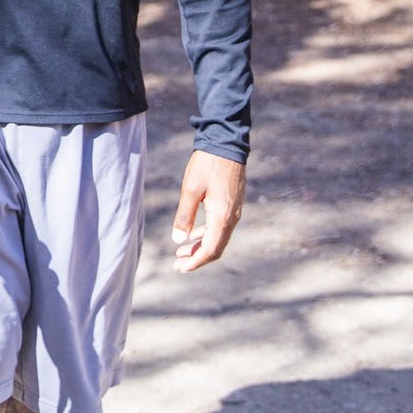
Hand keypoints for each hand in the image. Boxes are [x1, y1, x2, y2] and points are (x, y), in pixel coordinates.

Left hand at [171, 150, 243, 271]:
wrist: (225, 144)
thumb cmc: (207, 164)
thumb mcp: (190, 189)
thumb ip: (184, 216)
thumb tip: (178, 240)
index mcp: (222, 216)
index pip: (210, 249)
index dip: (196, 262)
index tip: (181, 268)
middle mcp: (231, 217)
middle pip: (216, 248)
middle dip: (197, 258)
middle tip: (178, 265)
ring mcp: (234, 211)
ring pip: (219, 238)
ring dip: (201, 247)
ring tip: (181, 252)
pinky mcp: (232, 205)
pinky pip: (220, 227)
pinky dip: (207, 235)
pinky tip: (193, 234)